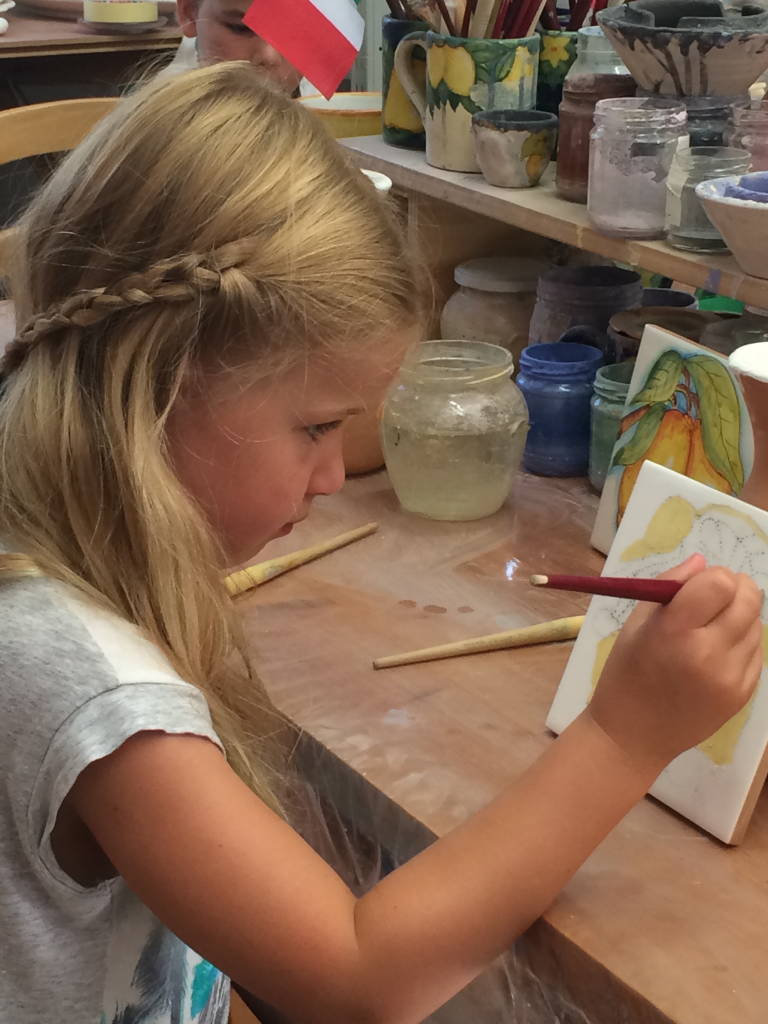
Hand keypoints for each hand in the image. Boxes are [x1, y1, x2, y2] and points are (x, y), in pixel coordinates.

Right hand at [589, 554, 763, 774]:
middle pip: (749, 599)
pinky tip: (717, 653)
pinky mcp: (744, 694)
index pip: (719, 582)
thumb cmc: (625, 674)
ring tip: (712, 630)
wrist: (633, 737)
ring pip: (758, 624)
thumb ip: (669, 587)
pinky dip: (743, 644)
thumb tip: (702, 561)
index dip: (712, 577)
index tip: (699, 587)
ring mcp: (731, 677)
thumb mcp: (635, 624)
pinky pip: (758, 652)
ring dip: (740, 617)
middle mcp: (709, 653)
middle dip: (736, 588)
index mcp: (674, 632)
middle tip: (716, 597)